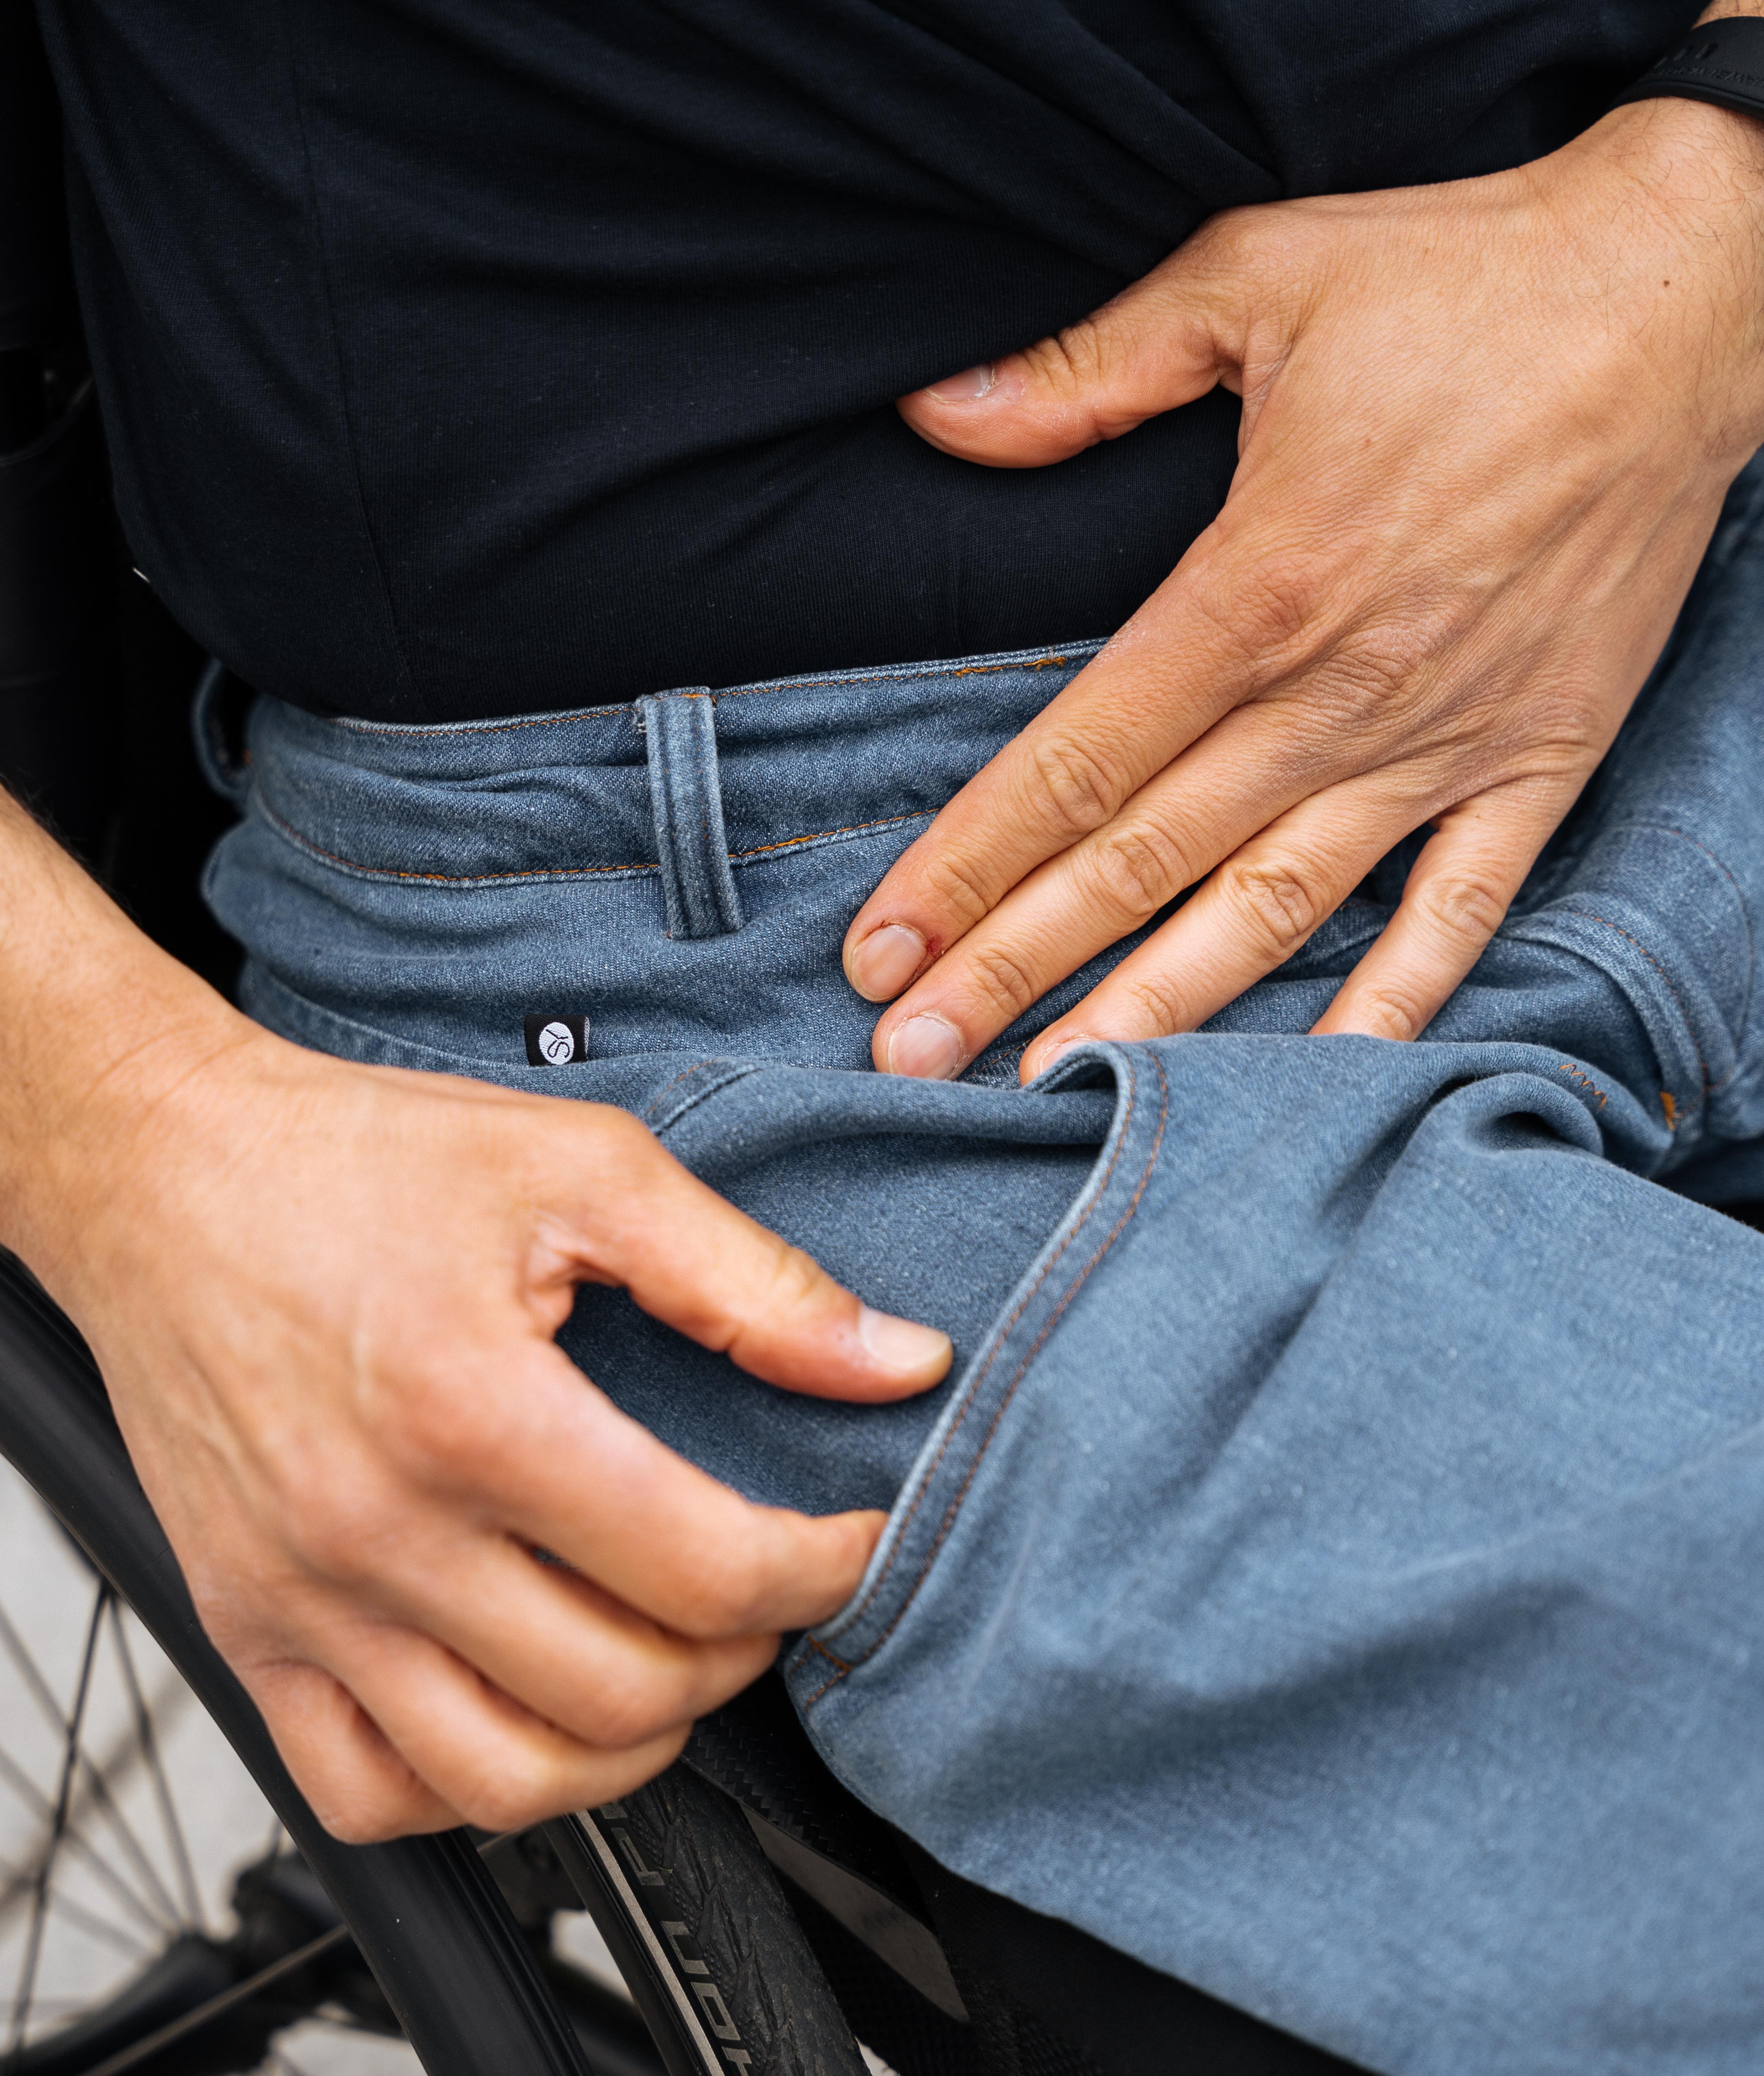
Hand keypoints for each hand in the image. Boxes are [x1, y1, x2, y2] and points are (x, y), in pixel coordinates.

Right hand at [19, 958, 948, 1841]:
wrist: (164, 1172)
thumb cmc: (353, 1163)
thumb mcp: (582, 1168)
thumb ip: (751, 1282)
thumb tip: (895, 1363)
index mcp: (473, 1408)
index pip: (703, 1569)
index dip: (820, 1574)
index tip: (845, 1543)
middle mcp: (378, 1528)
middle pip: (621, 1697)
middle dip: (734, 1660)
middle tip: (753, 1594)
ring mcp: (303, 1600)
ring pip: (504, 1785)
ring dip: (621, 1752)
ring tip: (658, 1667)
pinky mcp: (245, 1633)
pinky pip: (364, 1795)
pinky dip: (464, 1791)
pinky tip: (518, 1711)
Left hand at [846, 77, 1763, 1079]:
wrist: (1684, 298)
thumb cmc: (1462, 283)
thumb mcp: (1253, 276)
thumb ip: (1087, 366)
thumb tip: (938, 413)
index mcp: (1256, 587)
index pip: (1074, 762)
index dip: (965, 865)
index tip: (879, 949)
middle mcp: (1339, 693)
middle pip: (1141, 862)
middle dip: (1014, 968)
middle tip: (910, 1059)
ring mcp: (1441, 744)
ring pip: (1270, 914)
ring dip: (1155, 1014)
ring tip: (1054, 1092)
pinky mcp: (1536, 764)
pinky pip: (1453, 919)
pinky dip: (1385, 1008)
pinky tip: (1304, 1082)